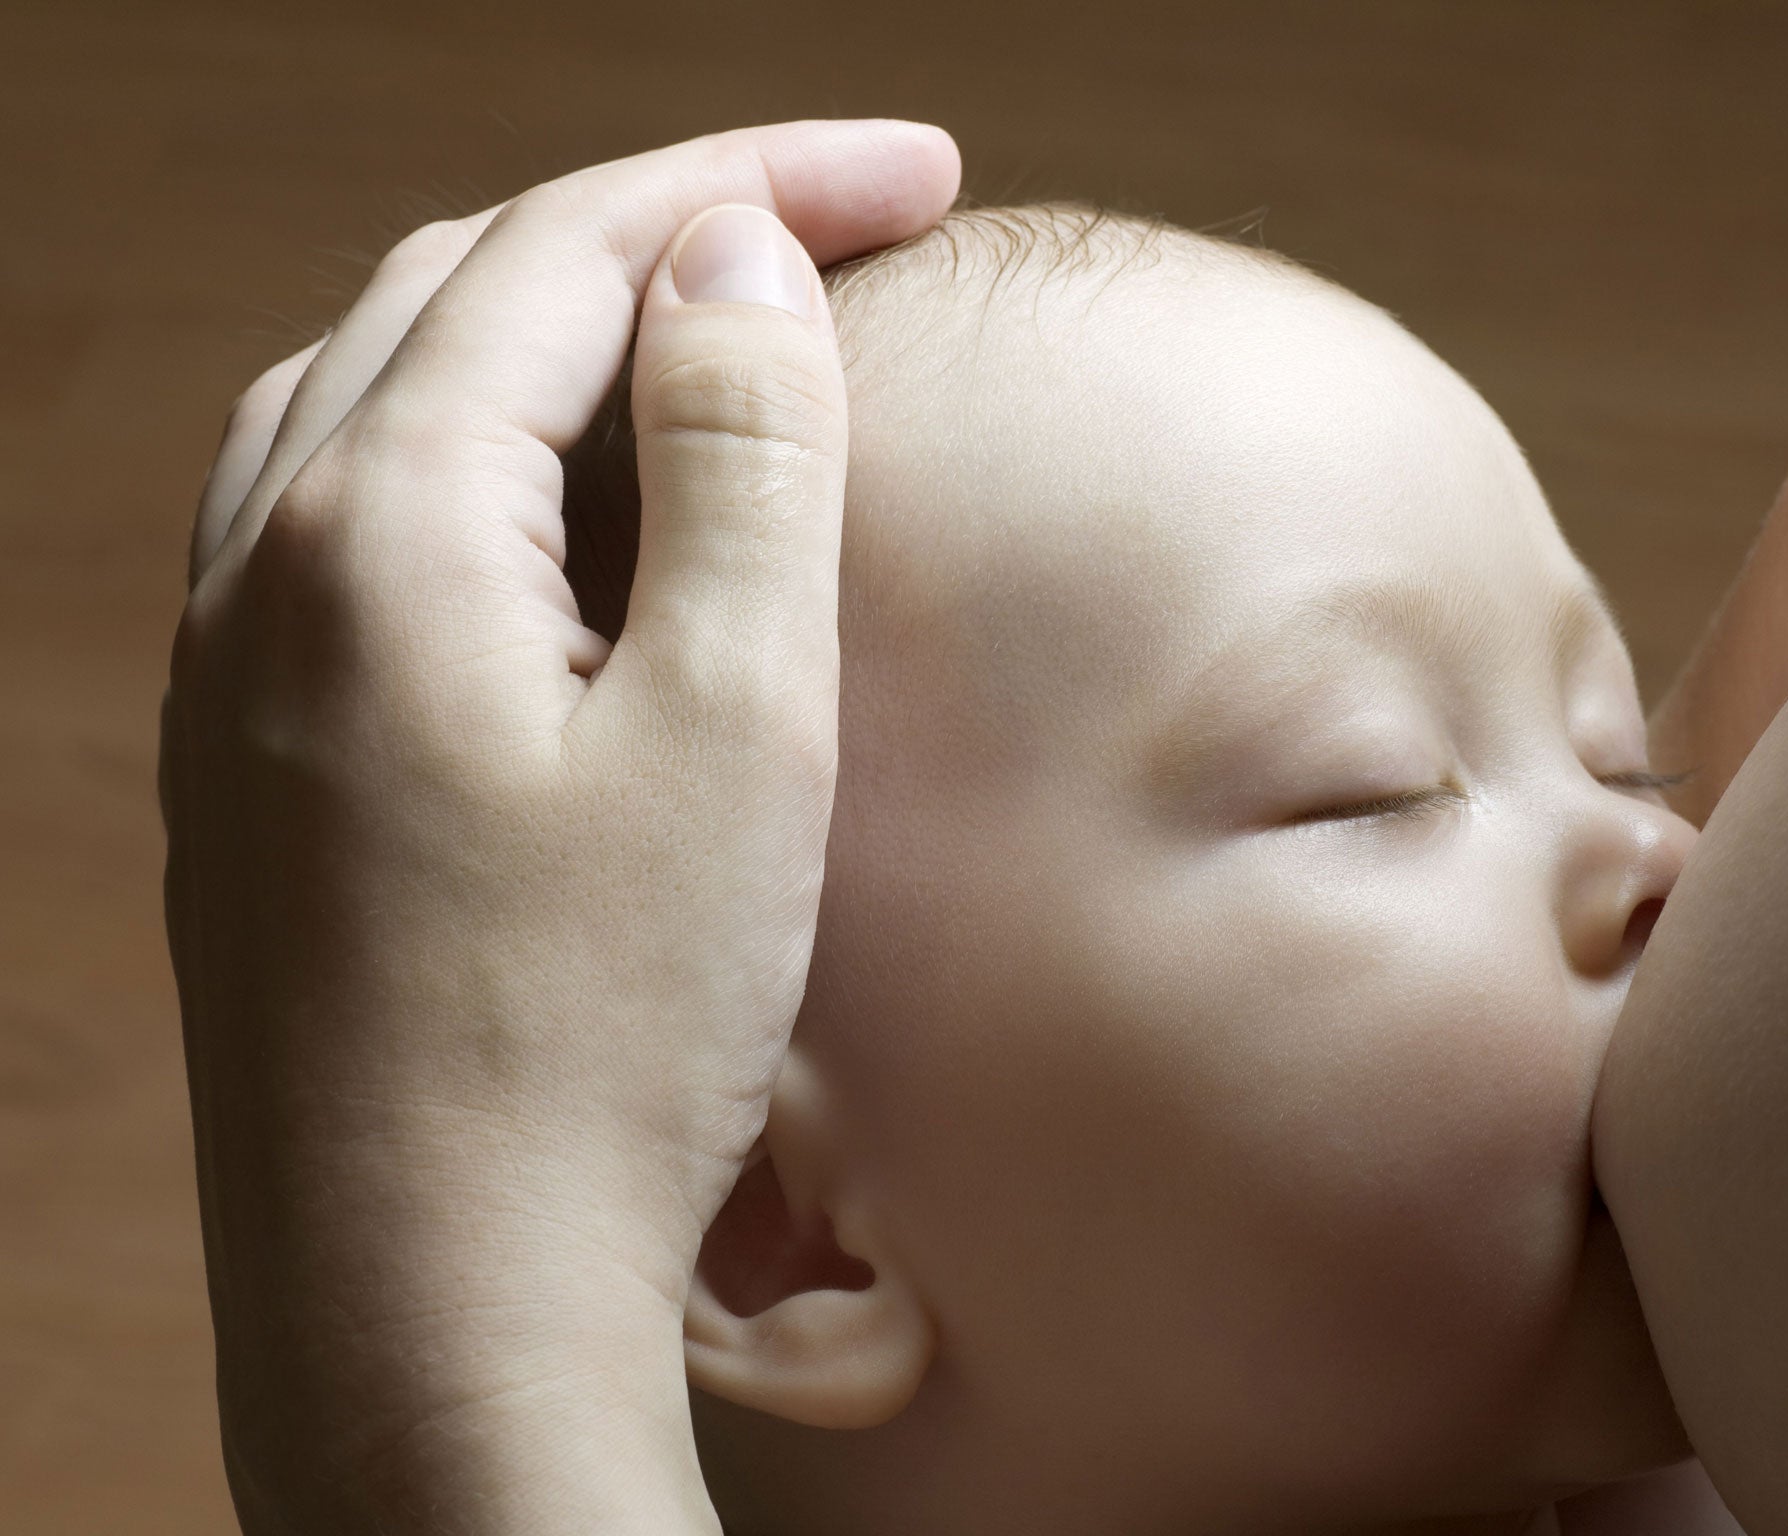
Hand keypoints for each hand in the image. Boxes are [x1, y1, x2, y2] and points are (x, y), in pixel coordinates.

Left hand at [161, 121, 957, 1534]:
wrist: (437, 1311)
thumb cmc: (600, 1041)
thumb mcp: (731, 729)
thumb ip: (737, 461)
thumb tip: (734, 252)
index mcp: (378, 529)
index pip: (576, 250)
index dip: (759, 178)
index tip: (929, 175)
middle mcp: (263, 572)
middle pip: (463, 295)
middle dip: (658, 228)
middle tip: (836, 240)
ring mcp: (235, 676)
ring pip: (377, 398)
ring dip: (544, 330)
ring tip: (692, 337)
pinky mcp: (254, 773)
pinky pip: (334, 524)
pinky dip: (460, 452)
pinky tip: (535, 514)